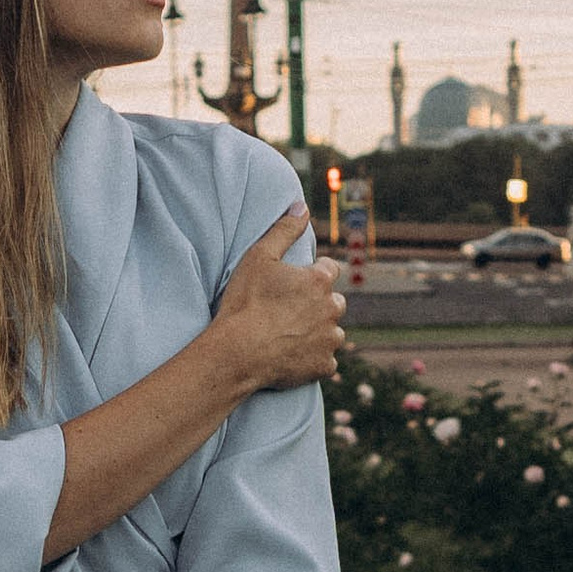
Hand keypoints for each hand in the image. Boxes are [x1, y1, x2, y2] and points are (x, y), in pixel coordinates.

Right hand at [211, 209, 344, 395]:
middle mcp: (332, 309)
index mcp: (319, 281)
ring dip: (319, 332)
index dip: (314, 274)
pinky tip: (293, 356)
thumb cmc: (245, 303)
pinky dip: (314, 359)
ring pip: (332, 332)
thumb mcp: (259, 257)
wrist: (237, 353)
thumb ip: (284, 230)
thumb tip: (302, 206)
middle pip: (334, 302)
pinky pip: (326, 361)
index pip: (330, 269)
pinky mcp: (324, 365)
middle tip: (290, 312)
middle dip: (319, 304)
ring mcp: (330, 339)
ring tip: (290, 335)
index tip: (297, 283)